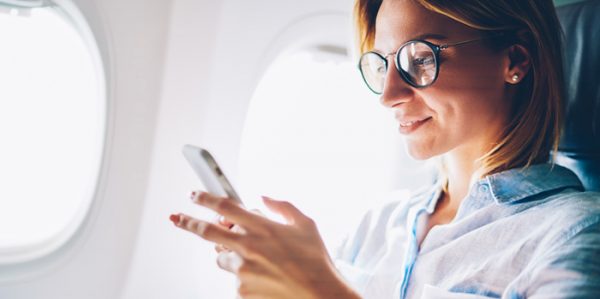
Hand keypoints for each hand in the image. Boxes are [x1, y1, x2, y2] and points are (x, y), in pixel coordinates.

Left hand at [169, 192, 359, 298]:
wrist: (319, 294)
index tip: (194, 195)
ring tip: (253, 258)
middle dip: (188, 222)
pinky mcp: (242, 288)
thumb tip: (265, 198)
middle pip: (207, 231)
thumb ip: (282, 207)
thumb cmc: (315, 261)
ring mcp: (243, 269)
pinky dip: (244, 274)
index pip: (224, 207)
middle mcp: (248, 246)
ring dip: (229, 254)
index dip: (205, 199)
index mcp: (262, 227)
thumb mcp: (306, 224)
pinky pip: (234, 278)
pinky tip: (264, 275)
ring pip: (221, 257)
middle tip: (177, 218)